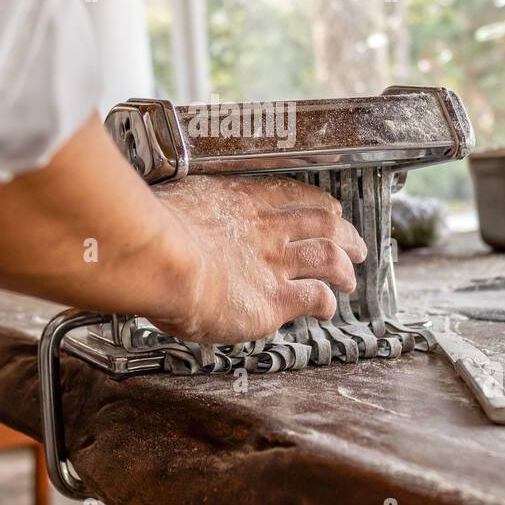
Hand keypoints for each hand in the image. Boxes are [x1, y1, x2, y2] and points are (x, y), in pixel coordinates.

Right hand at [147, 175, 367, 343]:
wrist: (159, 259)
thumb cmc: (150, 233)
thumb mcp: (168, 205)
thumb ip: (179, 213)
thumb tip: (166, 222)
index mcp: (240, 199)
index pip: (291, 194)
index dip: (316, 201)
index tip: (328, 207)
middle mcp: (266, 228)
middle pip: (322, 222)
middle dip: (344, 232)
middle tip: (355, 242)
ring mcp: (275, 262)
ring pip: (329, 257)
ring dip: (345, 267)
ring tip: (351, 277)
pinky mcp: (276, 298)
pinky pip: (316, 297)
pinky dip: (327, 302)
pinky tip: (328, 310)